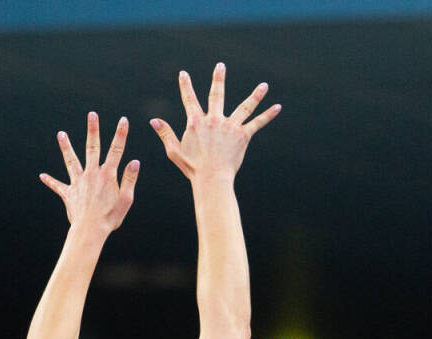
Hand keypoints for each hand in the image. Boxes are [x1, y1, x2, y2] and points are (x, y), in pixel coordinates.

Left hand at [39, 112, 139, 234]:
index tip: (123, 120)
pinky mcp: (68, 193)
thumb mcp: (126, 200)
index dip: (121, 134)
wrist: (90, 230)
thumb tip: (134, 162)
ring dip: (66, 147)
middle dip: (93, 130)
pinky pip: (58, 186)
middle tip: (92, 114)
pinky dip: (50, 181)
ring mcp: (78, 182)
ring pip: (71, 160)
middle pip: (92, 147)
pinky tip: (42, 176)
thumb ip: (129, 179)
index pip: (116, 150)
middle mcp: (92, 174)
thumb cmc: (110, 217)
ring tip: (60, 134)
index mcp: (108, 175)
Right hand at [150, 63, 279, 183]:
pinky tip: (277, 107)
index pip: (189, 99)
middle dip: (218, 79)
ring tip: (264, 86)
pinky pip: (257, 123)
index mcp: (196, 122)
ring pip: (244, 106)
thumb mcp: (174, 151)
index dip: (185, 86)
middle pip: (216, 95)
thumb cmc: (192, 168)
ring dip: (255, 95)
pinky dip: (268, 115)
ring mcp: (230, 126)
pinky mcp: (243, 135)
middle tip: (220, 66)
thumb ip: (165, 134)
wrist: (212, 179)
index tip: (184, 73)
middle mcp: (214, 119)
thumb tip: (153, 121)